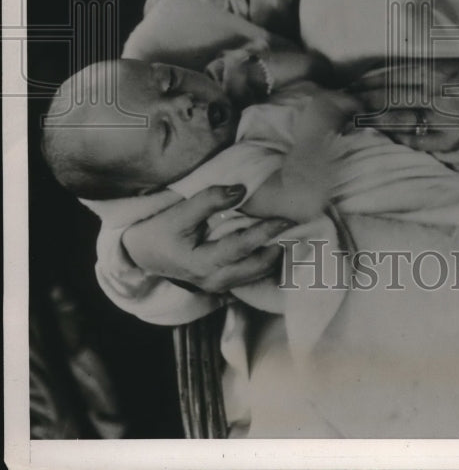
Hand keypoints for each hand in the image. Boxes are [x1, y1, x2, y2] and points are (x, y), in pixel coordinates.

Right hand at [122, 185, 293, 293]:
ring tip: (294, 241)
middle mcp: (213, 280)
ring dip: (275, 260)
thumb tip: (241, 190)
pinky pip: (248, 278)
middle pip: (255, 268)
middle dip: (278, 251)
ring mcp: (217, 286)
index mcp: (202, 263)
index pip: (242, 246)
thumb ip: (210, 199)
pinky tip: (278, 251)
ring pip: (254, 276)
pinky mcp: (219, 284)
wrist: (140, 254)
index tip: (286, 219)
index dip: (265, 232)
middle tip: (300, 233)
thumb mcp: (179, 212)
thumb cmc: (159, 231)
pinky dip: (265, 266)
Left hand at [350, 59, 458, 151]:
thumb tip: (393, 75)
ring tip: (352, 121)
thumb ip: (429, 71)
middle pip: (388, 96)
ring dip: (372, 119)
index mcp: (438, 72)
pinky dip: (396, 138)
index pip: (392, 75)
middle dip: (362, 100)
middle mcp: (436, 94)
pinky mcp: (450, 142)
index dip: (368, 80)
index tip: (350, 84)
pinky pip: (416, 141)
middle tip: (342, 103)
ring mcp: (442, 119)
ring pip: (397, 118)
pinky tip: (382, 138)